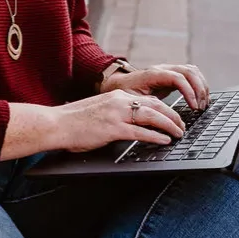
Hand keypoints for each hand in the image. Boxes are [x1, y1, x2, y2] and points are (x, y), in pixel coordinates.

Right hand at [52, 90, 185, 152]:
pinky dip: (155, 136)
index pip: (149, 99)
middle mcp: (119, 101)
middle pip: (155, 105)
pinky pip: (140, 132)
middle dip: (172, 116)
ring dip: (169, 125)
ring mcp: (116, 114)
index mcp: (117, 96)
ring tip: (178, 133)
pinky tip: (164, 141)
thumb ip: (116, 112)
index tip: (173, 116)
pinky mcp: (113, 129)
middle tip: (181, 126)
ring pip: (152, 116)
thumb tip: (132, 123)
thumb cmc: (74, 120)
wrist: (57, 123)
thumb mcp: (99, 109)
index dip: (165, 109)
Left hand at [104, 63, 209, 110]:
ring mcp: (168, 70)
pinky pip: (191, 75)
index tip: (194, 107)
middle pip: (189, 71)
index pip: (177, 77)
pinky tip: (201, 98)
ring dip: (201, 86)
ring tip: (203, 104)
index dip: (189, 91)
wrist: (119, 82)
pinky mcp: (172, 75)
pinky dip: (199, 85)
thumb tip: (160, 118)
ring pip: (192, 71)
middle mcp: (162, 69)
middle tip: (200, 108)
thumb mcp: (132, 100)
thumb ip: (146, 106)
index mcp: (153, 74)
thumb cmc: (124, 92)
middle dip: (199, 89)